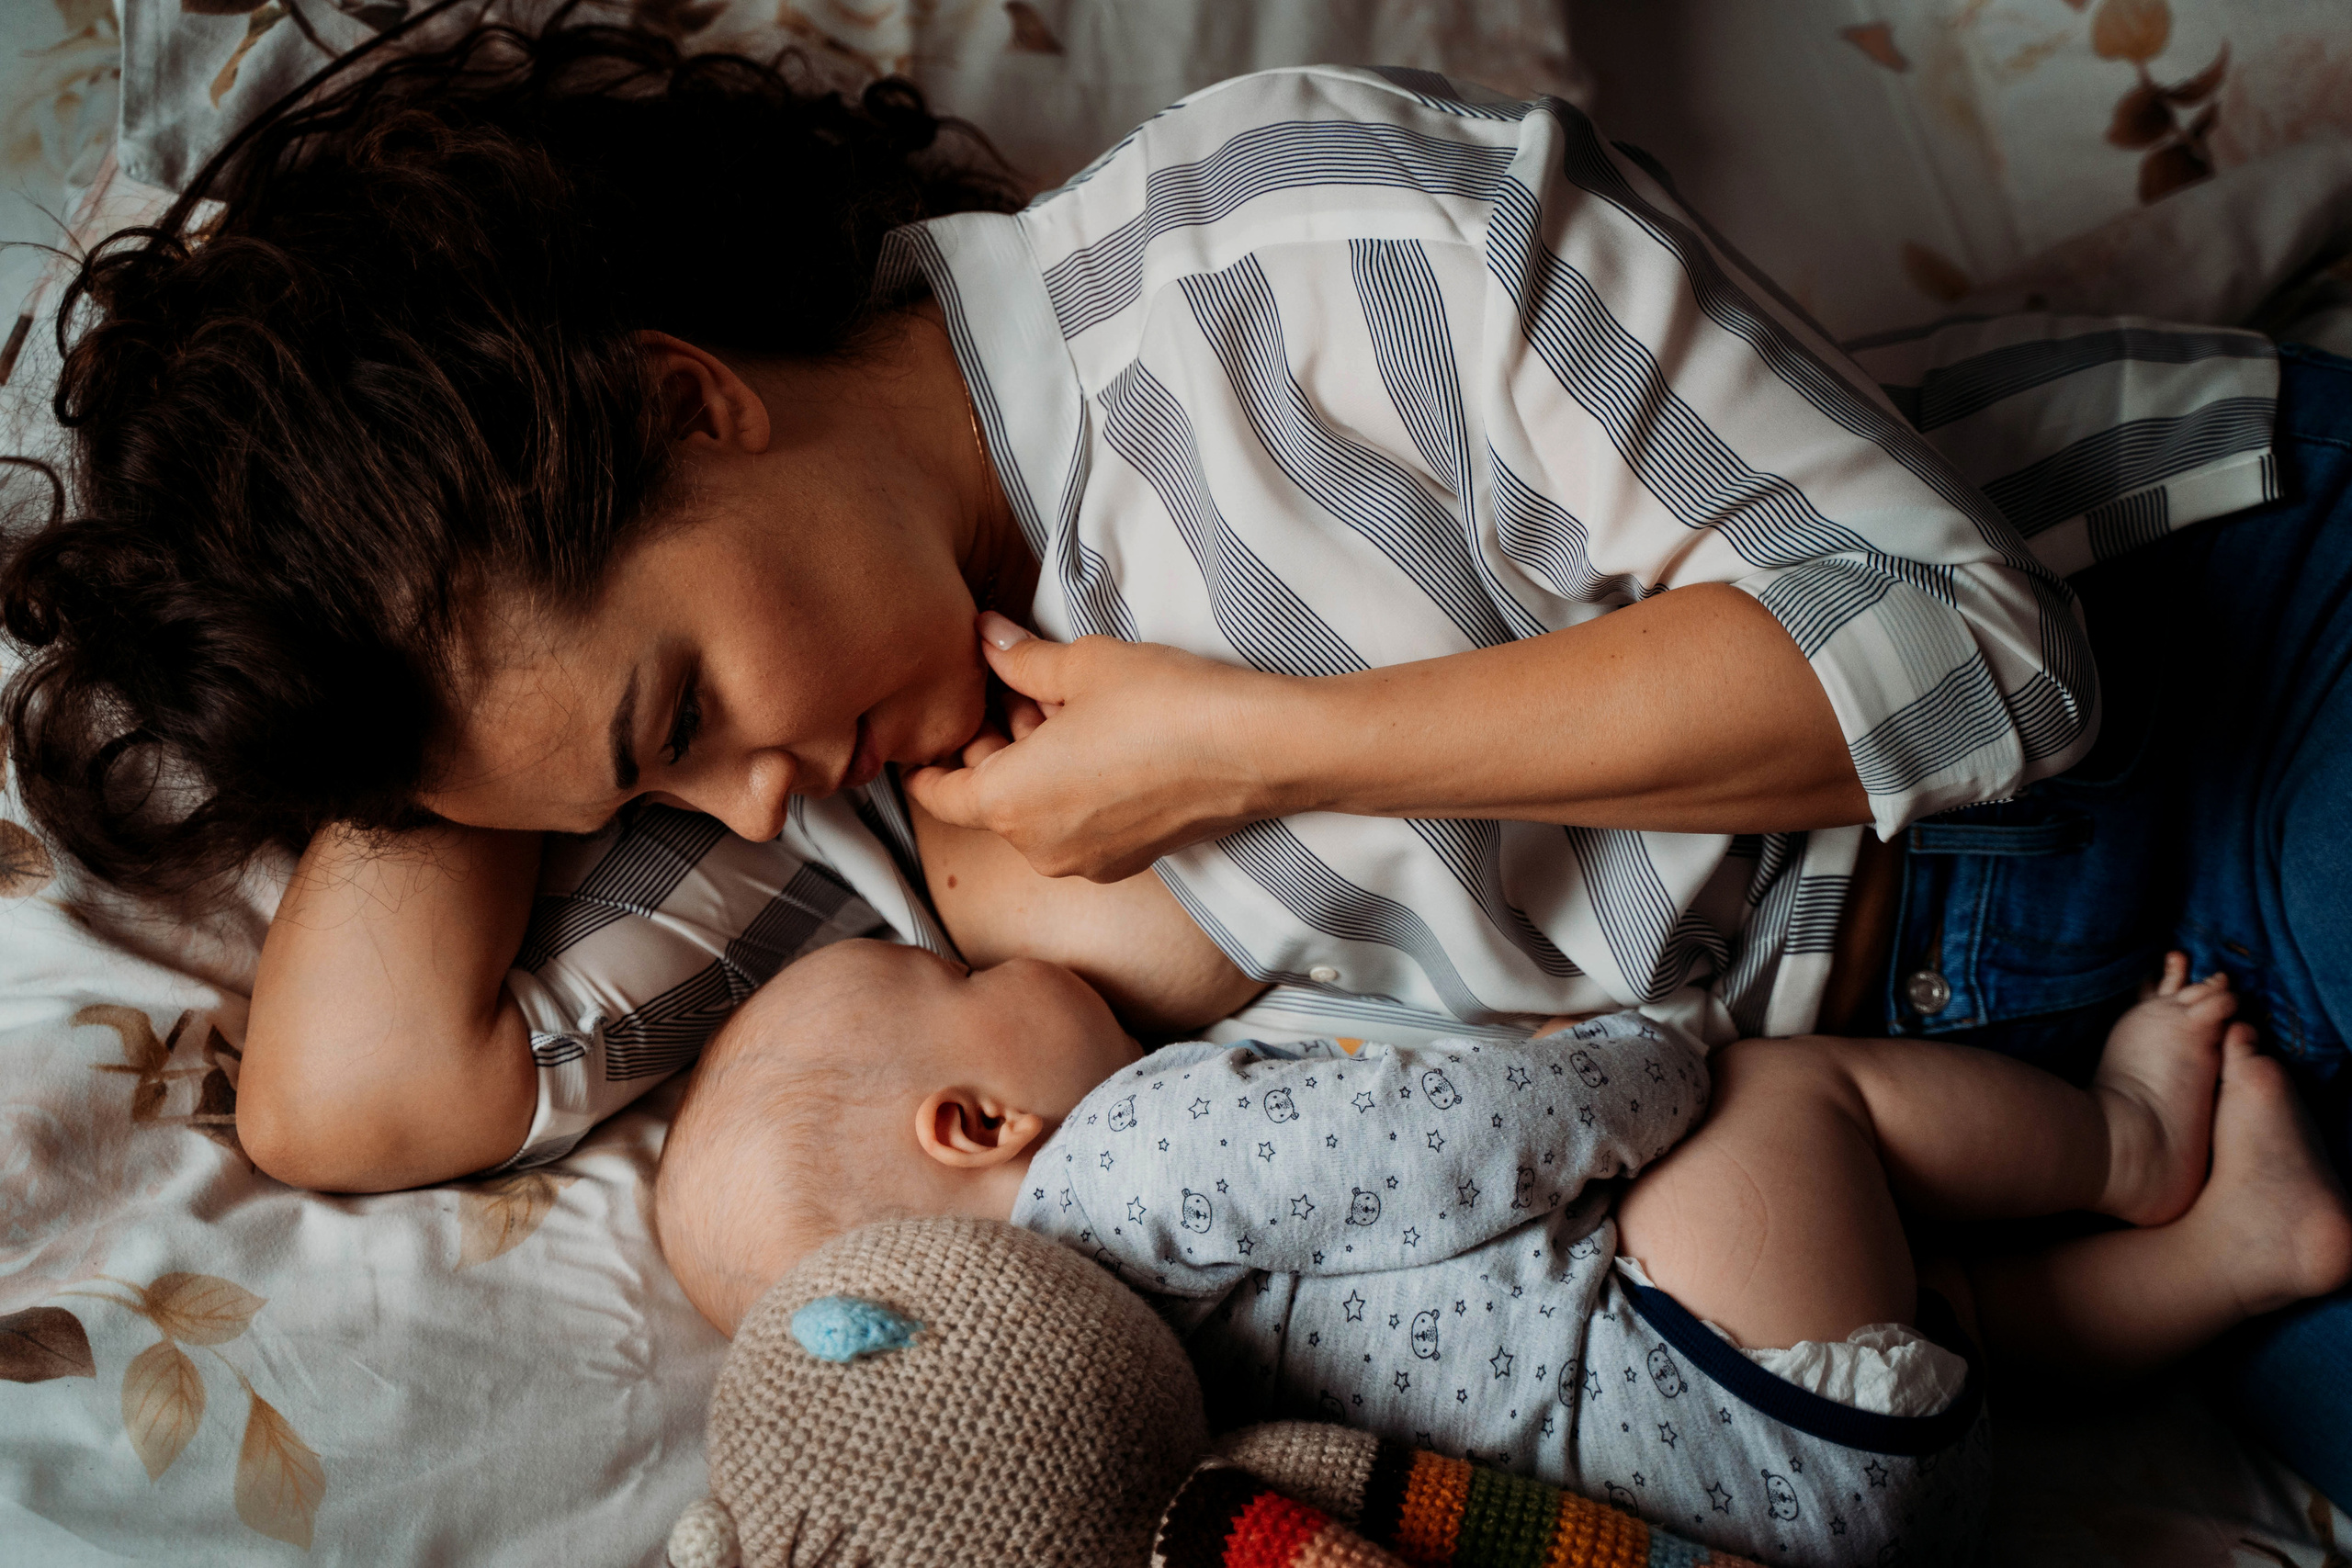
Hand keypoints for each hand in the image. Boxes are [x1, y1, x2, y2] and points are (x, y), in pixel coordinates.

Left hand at [903, 613, 1286, 880]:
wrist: (1255, 751)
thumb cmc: (1164, 706)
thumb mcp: (1080, 665)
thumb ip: (1020, 658)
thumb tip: (987, 638)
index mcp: (1008, 802)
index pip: (937, 794)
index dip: (923, 765)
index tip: (919, 743)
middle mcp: (1037, 847)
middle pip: (988, 799)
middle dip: (991, 747)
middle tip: (1010, 688)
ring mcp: (1084, 862)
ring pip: (1032, 813)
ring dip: (1032, 766)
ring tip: (1061, 705)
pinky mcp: (1125, 862)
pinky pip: (1073, 826)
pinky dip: (1068, 790)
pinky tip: (1095, 741)